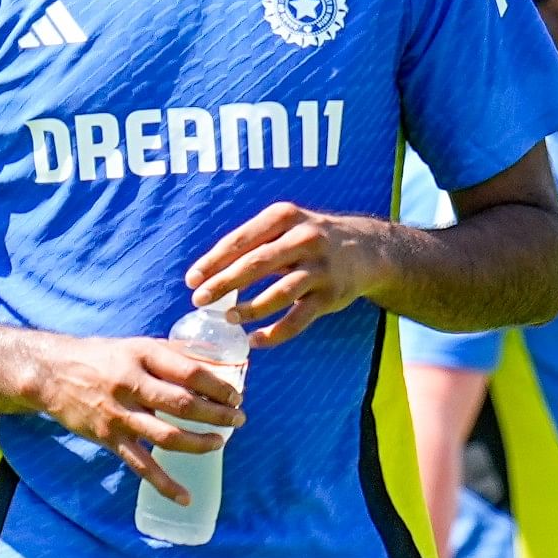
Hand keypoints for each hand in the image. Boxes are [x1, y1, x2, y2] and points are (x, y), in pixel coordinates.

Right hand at [28, 331, 241, 503]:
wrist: (50, 373)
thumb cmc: (101, 357)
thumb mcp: (136, 346)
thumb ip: (172, 354)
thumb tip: (216, 361)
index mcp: (142, 356)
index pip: (191, 373)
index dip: (219, 387)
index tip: (236, 396)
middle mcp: (131, 385)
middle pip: (184, 405)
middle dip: (218, 415)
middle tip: (238, 419)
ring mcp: (120, 415)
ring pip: (168, 436)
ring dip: (200, 443)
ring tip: (219, 442)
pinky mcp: (110, 438)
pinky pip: (142, 466)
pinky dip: (165, 484)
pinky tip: (185, 498)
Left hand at [185, 202, 396, 345]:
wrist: (366, 250)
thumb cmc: (309, 239)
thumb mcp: (284, 227)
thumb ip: (251, 244)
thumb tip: (205, 274)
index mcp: (284, 217)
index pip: (241, 240)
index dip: (213, 262)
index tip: (191, 280)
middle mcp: (305, 239)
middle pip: (257, 264)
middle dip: (224, 284)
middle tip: (199, 300)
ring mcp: (320, 268)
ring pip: (279, 292)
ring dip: (250, 308)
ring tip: (229, 318)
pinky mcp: (331, 296)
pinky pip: (299, 319)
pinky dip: (276, 333)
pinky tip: (256, 340)